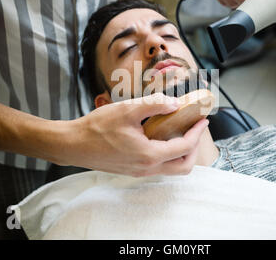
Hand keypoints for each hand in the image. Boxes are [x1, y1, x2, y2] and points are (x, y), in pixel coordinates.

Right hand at [56, 93, 208, 176]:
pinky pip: (158, 167)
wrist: (72, 144)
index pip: (184, 148)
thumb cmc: (97, 127)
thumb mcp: (128, 109)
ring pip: (170, 169)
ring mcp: (138, 172)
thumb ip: (155, 104)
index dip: (197, 133)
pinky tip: (161, 136)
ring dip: (181, 153)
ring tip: (180, 131)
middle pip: (183, 167)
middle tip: (195, 130)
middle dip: (194, 149)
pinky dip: (167, 154)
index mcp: (149, 155)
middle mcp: (146, 168)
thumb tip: (175, 104)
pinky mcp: (131, 170)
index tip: (202, 120)